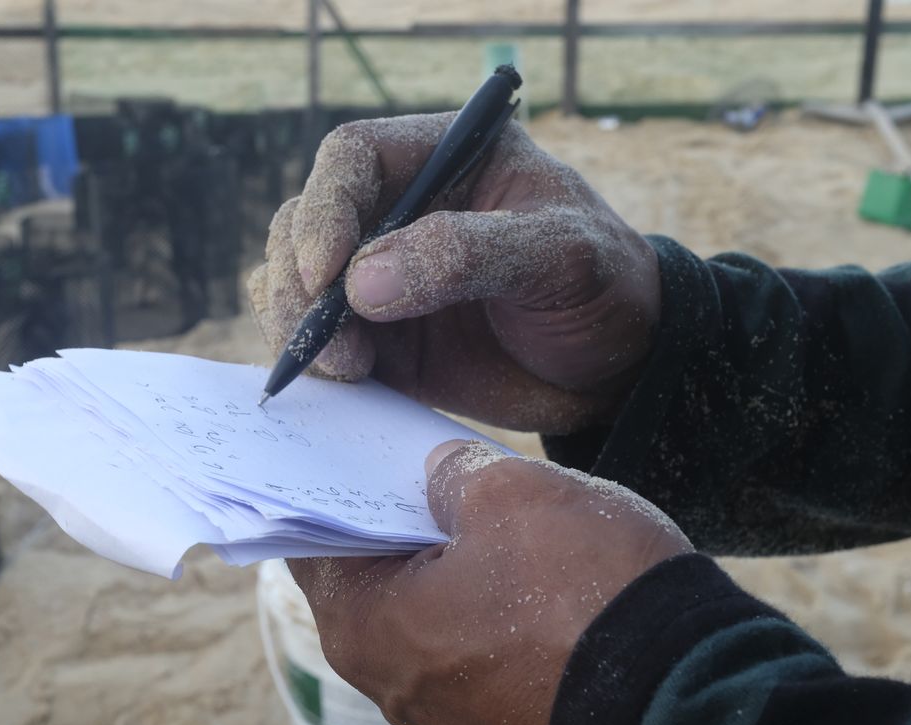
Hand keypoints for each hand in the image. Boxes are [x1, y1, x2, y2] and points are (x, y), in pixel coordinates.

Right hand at [248, 113, 660, 433]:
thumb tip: (360, 283)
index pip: (353, 158)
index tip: (328, 274)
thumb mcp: (558, 257)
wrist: (618, 369)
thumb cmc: (603, 288)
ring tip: (345, 369)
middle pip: (304, 222)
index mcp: (444, 156)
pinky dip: (307, 358)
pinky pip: (312, 337)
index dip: (325, 209)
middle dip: (299, 281)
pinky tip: (343, 381)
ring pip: (292, 279)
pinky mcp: (375, 335)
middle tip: (327, 340)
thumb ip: (465, 255)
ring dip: (295, 323)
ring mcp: (378, 274)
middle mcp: (397, 209)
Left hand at [286, 440, 691, 724]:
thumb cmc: (584, 598)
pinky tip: (538, 581)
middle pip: (374, 582)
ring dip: (455, 570)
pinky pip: (482, 658)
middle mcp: (392, 686)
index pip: (314, 542)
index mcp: (364, 627)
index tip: (348, 451)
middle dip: (400, 524)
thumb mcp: (513, 495)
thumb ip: (454, 474)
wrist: (683, 716)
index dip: (331, 488)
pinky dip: (496, 617)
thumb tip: (440, 475)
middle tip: (428, 468)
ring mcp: (453, 720)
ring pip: (432, 621)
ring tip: (495, 517)